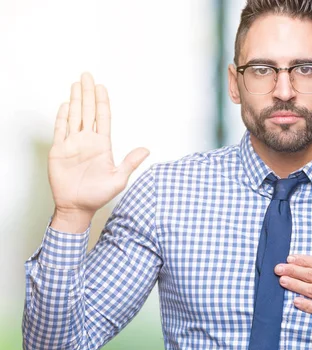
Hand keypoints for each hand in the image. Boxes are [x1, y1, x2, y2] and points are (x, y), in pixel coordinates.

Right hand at [48, 72, 149, 216]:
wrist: (77, 207)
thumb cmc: (98, 195)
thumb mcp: (119, 179)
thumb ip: (130, 162)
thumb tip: (147, 149)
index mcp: (102, 145)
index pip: (102, 118)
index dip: (101, 102)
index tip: (101, 87)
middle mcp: (87, 141)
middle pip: (87, 111)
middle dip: (87, 93)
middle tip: (87, 75)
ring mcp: (73, 144)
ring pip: (74, 116)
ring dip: (75, 100)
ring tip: (76, 84)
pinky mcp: (59, 150)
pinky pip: (60, 130)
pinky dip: (62, 117)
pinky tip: (65, 105)